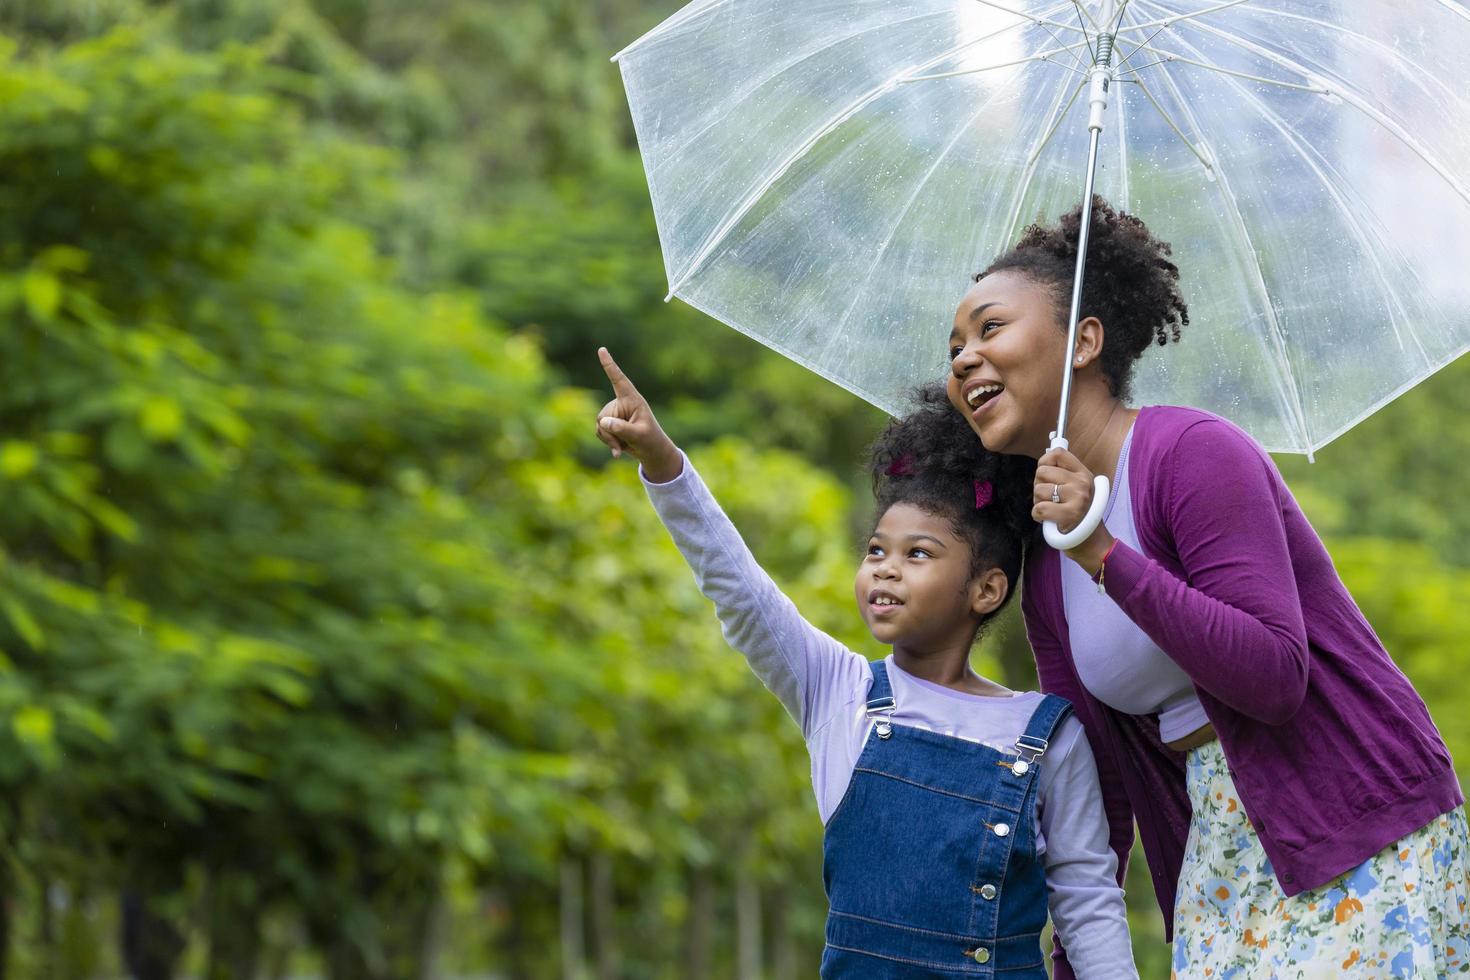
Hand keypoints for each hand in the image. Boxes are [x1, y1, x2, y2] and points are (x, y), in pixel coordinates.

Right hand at [595, 347, 682, 482]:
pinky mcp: (608, 423)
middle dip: (610, 433)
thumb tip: (602, 422)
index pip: (619, 379)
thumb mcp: (639, 435)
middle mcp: (620, 403)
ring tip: (624, 444)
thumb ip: (622, 429)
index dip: (610, 365)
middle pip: (604, 416)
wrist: (650, 450)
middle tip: (623, 443)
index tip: (602, 349)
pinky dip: (608, 442)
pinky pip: (599, 432)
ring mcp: (613, 413)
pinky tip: (619, 448)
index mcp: (632, 399)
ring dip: (610, 439)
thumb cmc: (650, 439)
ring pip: (600, 425)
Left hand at [1033, 447, 1113, 572]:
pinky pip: (1039, 508)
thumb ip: (1063, 474)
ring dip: (1038, 502)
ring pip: (1038, 490)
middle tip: (1049, 499)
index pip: (1058, 453)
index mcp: (1083, 473)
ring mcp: (1078, 498)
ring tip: (1051, 510)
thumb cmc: (1078, 515)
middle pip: (1042, 471)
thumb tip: (1044, 459)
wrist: (1091, 542)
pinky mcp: (1070, 515)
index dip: (1044, 462)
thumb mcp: (1078, 489)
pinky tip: (1048, 520)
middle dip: (1038, 486)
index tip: (1044, 475)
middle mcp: (1082, 483)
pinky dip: (1038, 516)